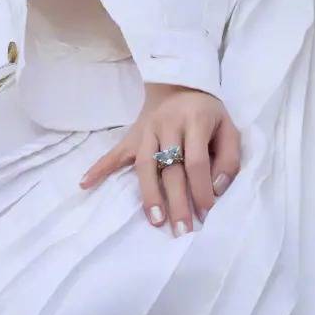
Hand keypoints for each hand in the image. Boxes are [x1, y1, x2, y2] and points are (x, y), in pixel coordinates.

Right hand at [79, 82, 241, 235]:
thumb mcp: (229, 128)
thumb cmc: (208, 114)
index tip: (206, 212)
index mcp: (196, 121)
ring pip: (145, 165)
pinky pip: (114, 152)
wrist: (181, 84)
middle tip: (181, 230)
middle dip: (177, 202)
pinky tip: (85, 183)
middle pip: (171, 168)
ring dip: (149, 194)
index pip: (197, 161)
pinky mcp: (132, 135)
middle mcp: (168, 125)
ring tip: (155, 220)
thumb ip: (229, 158)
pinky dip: (99, 167)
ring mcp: (147, 130)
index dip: (201, 189)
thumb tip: (217, 189)